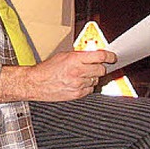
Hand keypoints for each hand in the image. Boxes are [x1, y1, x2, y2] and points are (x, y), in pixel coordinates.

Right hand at [0, 49, 116, 102]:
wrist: (36, 83)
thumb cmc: (47, 69)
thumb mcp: (63, 56)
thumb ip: (80, 55)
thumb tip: (94, 54)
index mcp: (75, 59)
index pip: (100, 56)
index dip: (110, 56)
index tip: (113, 57)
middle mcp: (78, 72)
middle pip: (102, 69)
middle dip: (100, 67)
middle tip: (95, 66)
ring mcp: (78, 84)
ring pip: (96, 80)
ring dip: (92, 77)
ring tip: (80, 75)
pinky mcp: (77, 94)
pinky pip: (90, 90)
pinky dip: (87, 86)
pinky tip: (78, 83)